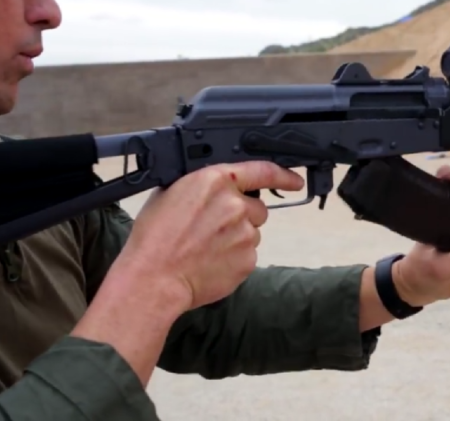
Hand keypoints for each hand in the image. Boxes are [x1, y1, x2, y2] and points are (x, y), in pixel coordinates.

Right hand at [113, 161, 304, 312]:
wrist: (154, 278)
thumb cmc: (155, 239)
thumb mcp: (170, 193)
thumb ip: (201, 185)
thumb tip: (214, 187)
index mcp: (215, 181)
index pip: (262, 171)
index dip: (284, 175)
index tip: (295, 180)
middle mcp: (236, 205)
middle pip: (257, 208)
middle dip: (242, 216)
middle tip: (213, 229)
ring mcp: (245, 233)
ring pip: (252, 232)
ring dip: (236, 238)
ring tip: (206, 248)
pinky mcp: (248, 260)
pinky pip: (248, 255)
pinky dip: (234, 258)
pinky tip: (211, 262)